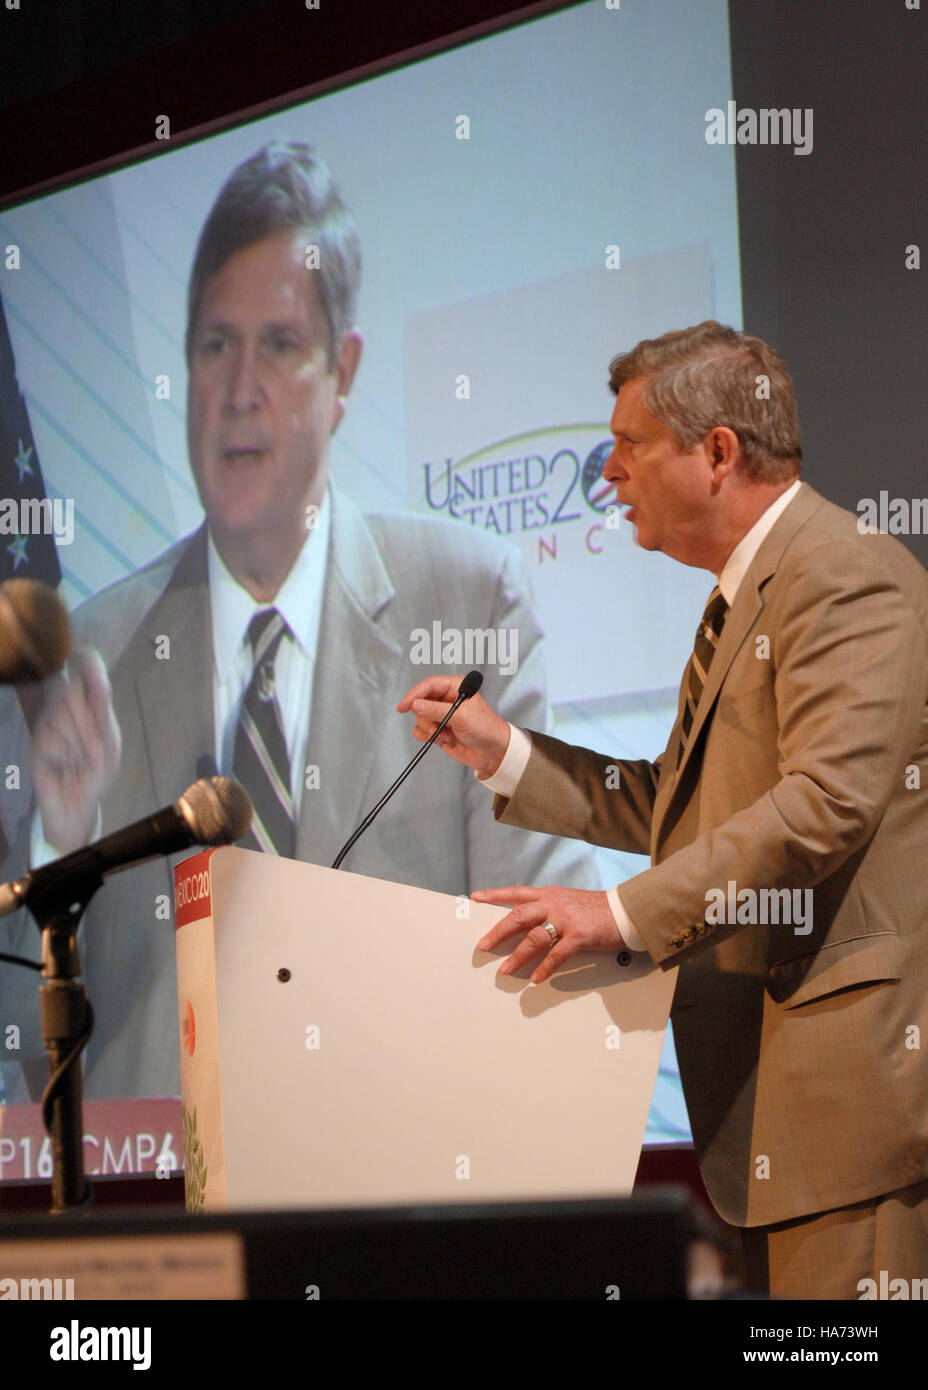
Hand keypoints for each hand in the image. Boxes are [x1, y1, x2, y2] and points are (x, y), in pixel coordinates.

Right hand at [31, 647, 121, 852]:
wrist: (78, 806)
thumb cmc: (96, 772)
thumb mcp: (109, 741)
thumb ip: (101, 709)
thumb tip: (99, 678)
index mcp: (88, 704)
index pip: (84, 670)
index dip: (85, 661)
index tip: (84, 658)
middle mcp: (64, 709)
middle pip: (70, 690)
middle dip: (86, 720)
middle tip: (94, 747)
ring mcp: (47, 725)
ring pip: (60, 714)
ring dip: (78, 741)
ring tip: (79, 760)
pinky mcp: (36, 744)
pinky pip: (51, 737)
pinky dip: (65, 753)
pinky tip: (66, 765)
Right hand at [396, 673, 510, 777]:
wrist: (492, 753)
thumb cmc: (486, 729)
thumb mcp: (460, 717)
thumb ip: (435, 710)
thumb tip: (415, 705)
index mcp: (455, 687)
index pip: (428, 685)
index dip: (414, 694)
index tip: (403, 706)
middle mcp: (446, 699)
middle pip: (421, 702)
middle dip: (427, 717)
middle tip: (437, 726)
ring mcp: (441, 715)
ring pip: (420, 718)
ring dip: (431, 729)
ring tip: (447, 734)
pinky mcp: (438, 729)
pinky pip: (421, 730)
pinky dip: (429, 736)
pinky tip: (444, 739)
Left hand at [473, 885, 625, 983]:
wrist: (624, 910)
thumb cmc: (596, 909)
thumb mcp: (568, 901)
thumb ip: (548, 909)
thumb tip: (527, 922)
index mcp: (550, 895)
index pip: (517, 893)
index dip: (495, 894)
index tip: (476, 897)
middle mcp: (554, 904)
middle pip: (518, 916)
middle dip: (498, 932)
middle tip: (483, 945)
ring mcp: (566, 919)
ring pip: (534, 938)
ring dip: (518, 955)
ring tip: (505, 969)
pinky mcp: (579, 935)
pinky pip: (557, 955)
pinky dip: (544, 968)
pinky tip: (535, 978)